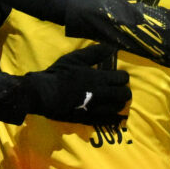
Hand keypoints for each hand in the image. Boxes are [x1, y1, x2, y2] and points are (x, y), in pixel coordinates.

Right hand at [13, 46, 131, 126]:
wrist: (44, 94)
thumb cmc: (59, 74)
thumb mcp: (75, 58)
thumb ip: (94, 53)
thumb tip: (110, 47)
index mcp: (99, 78)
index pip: (122, 78)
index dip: (123, 77)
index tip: (120, 76)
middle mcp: (101, 94)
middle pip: (123, 95)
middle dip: (125, 92)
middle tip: (120, 90)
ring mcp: (95, 108)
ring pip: (117, 108)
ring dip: (120, 104)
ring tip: (116, 102)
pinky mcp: (88, 119)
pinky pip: (106, 121)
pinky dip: (114, 119)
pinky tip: (116, 118)